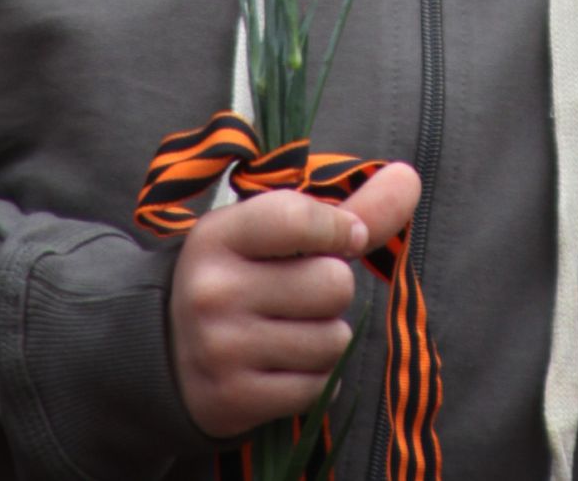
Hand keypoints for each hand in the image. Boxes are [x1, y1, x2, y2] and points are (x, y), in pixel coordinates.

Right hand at [169, 161, 420, 438]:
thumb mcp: (270, 234)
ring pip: (333, 340)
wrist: (168, 353)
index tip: (346, 236)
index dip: (339, 227)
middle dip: (333, 289)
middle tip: (300, 293)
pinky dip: (315, 376)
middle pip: (333, 284)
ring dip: (327, 336)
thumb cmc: (239, 276)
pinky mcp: (235, 400)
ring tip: (290, 330)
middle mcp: (215, 291)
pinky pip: (318, 386)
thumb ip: (345, 208)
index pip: (297, 217)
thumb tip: (410, 177)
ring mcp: (222, 349)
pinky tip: (283, 365)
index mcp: (218, 236)